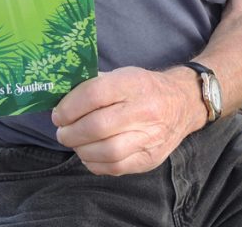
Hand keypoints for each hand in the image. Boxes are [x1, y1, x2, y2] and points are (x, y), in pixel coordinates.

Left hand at [51, 66, 205, 175]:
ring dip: (81, 149)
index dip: (70, 107)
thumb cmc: (144, 87)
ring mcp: (150, 137)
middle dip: (71, 132)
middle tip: (62, 132)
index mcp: (134, 84)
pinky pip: (115, 167)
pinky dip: (94, 163)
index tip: (58, 114)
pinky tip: (89, 154)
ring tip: (75, 143)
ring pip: (107, 151)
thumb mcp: (123, 74)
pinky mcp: (150, 159)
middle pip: (98, 126)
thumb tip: (61, 99)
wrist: (182, 103)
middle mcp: (145, 110)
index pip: (95, 94)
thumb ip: (94, 84)